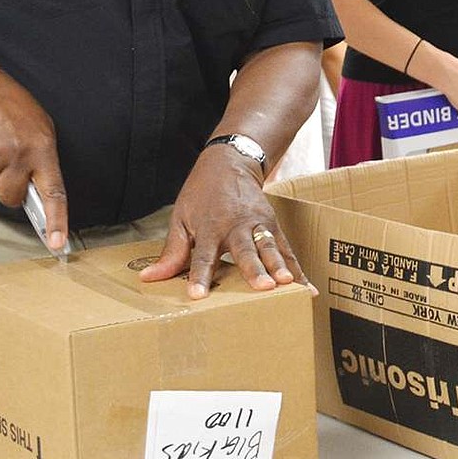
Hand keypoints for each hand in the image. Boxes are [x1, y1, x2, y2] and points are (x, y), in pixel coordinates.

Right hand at [0, 79, 68, 250]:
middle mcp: (19, 156)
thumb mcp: (44, 133)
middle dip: (11, 191)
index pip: (53, 192)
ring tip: (1, 146)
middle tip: (13, 168)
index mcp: (43, 152)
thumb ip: (43, 163)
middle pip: (11, 198)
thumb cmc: (20, 113)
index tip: (57, 243)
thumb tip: (38, 195)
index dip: (56, 220)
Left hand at [140, 147, 313, 299]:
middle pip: (245, 251)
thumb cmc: (202, 194)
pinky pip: (287, 250)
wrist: (230, 162)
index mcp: (210, 227)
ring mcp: (258, 225)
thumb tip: (151, 278)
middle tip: (262, 287)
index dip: (199, 276)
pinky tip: (307, 288)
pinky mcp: (273, 225)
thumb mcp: (181, 217)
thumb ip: (173, 251)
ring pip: (271, 248)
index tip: (197, 296)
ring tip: (288, 285)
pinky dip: (297, 269)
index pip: (203, 256)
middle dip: (254, 270)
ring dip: (280, 267)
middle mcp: (237, 226)